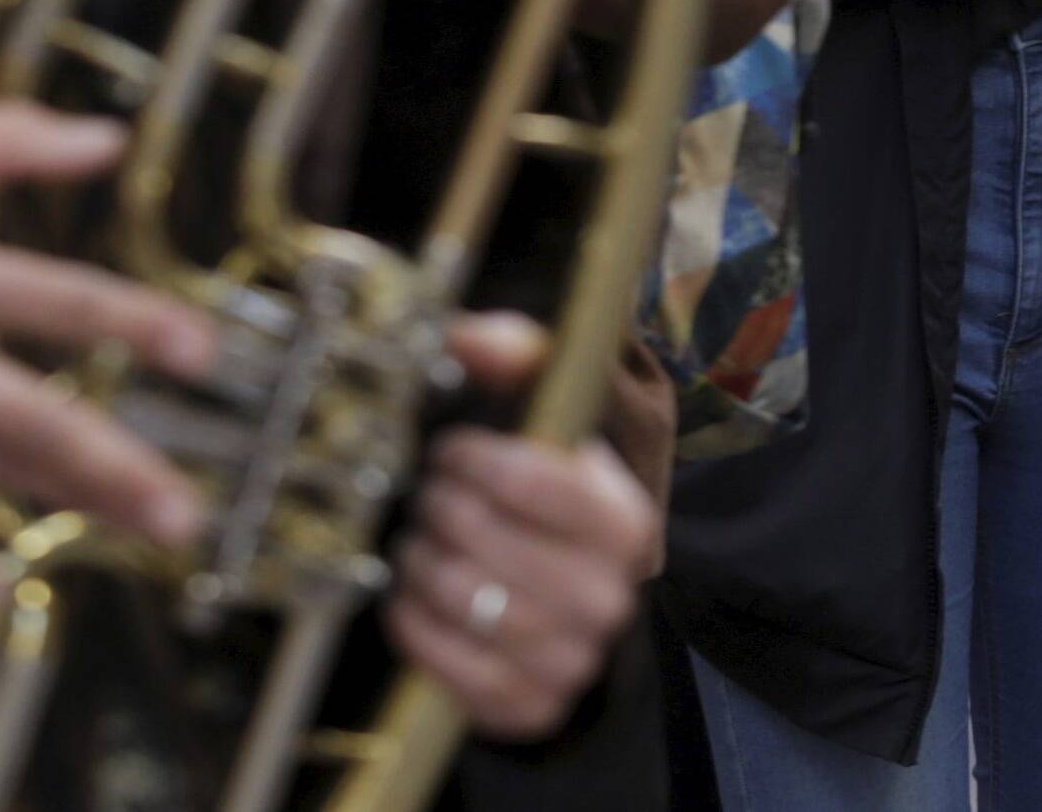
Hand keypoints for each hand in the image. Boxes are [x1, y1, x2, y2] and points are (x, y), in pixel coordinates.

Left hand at [388, 312, 653, 740]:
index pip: (536, 480)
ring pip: (466, 604)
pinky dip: (415, 626)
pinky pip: (449, 668)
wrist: (567, 598)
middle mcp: (611, 594)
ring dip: (424, 565)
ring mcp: (574, 658)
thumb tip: (466, 336)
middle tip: (432, 496)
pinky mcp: (530, 705)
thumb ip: (515, 357)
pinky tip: (414, 595)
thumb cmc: (548, 493)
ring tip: (422, 542)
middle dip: (441, 511)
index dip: (475, 458)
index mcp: (627, 519)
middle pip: (489, 544)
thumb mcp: (548, 414)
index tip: (453, 448)